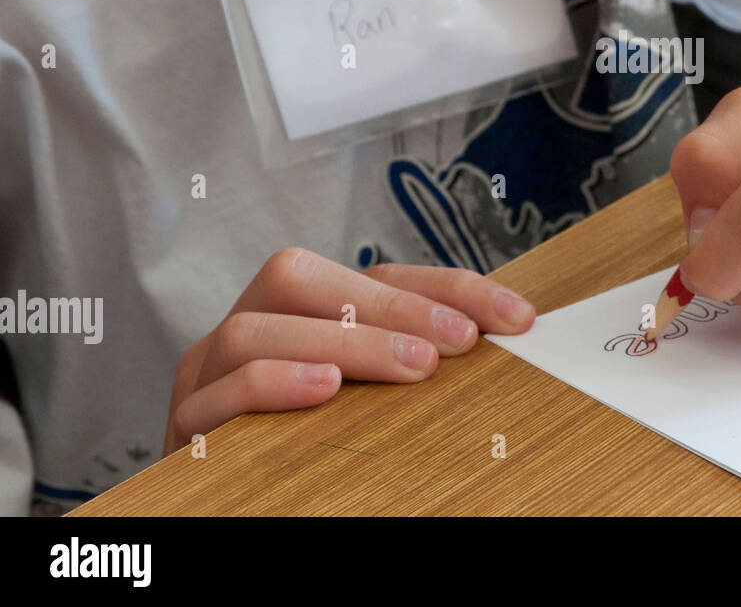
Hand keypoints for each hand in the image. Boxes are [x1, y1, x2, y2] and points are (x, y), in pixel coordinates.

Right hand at [163, 247, 534, 454]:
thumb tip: (507, 338)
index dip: (447, 286)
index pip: (374, 274)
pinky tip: (326, 392)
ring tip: (412, 367)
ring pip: (256, 327)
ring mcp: (208, 373)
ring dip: (344, 342)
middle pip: (299, 276)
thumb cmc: (313, 444)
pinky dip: (275, 383)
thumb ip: (412, 359)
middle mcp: (249, 327)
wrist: (229, 502)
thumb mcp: (370, 393)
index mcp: (298, 312)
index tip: (515, 318)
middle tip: (457, 345)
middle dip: (388, 304)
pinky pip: (221, 390)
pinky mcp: (187, 424)